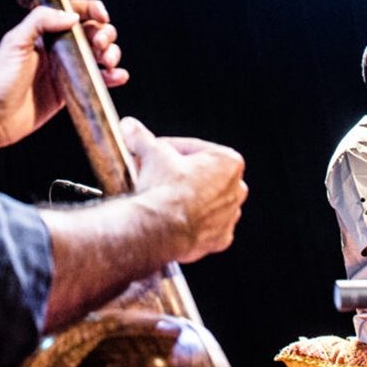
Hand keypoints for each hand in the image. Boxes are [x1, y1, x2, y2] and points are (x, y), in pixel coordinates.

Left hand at [0, 0, 127, 149]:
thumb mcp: (14, 43)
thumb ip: (40, 22)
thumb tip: (71, 15)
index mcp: (43, 33)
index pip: (72, 13)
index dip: (91, 10)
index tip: (101, 16)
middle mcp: (57, 48)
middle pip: (92, 32)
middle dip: (104, 34)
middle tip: (100, 45)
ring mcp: (66, 70)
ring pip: (99, 54)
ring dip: (111, 53)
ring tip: (107, 62)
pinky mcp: (71, 91)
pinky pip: (97, 80)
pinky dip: (112, 77)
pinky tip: (116, 76)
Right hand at [123, 117, 246, 263]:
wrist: (158, 229)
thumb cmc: (163, 188)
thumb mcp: (151, 153)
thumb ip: (141, 137)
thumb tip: (129, 125)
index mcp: (228, 162)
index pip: (192, 149)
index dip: (168, 149)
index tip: (152, 152)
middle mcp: (236, 189)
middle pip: (202, 175)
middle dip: (180, 173)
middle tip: (155, 173)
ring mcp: (230, 216)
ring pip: (205, 201)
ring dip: (187, 197)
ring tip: (161, 196)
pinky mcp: (220, 240)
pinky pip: (205, 226)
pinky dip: (191, 222)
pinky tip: (172, 218)